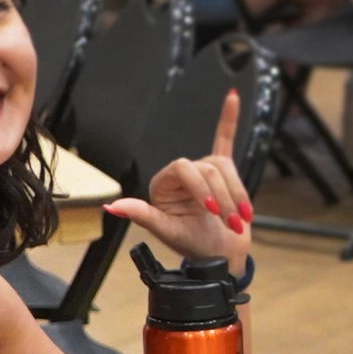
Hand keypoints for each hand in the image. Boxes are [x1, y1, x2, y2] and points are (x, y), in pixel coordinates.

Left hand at [108, 89, 252, 263]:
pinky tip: (231, 97)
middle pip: (208, 169)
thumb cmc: (195, 246)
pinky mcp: (223, 171)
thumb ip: (143, 215)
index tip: (211, 209)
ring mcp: (204, 171)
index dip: (200, 186)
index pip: (183, 168)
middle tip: (231, 222)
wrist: (221, 256)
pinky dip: (229, 118)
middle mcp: (182, 174)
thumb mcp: (167, 232)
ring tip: (240, 219)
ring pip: (225, 168)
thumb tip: (113, 206)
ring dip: (237, 194)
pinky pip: (225, 139)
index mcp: (163, 184)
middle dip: (222, 197)